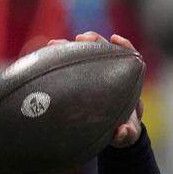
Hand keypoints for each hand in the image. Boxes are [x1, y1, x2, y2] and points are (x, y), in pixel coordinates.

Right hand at [47, 32, 143, 146]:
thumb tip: (121, 131)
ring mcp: (95, 75)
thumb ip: (127, 135)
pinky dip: (57, 60)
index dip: (124, 46)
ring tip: (54, 44)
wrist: (111, 133)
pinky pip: (69, 67)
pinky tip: (43, 58)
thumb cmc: (123, 131)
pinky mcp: (79, 80)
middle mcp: (111, 74)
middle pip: (105, 50)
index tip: (114, 39)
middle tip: (81, 38)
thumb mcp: (127, 135)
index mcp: (127, 82)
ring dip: (70, 47)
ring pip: (84, 55)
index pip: (129, 57)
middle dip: (94, 41)